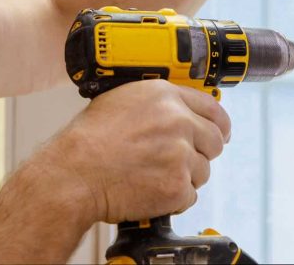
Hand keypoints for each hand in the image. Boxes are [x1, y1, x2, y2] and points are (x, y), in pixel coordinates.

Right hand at [40, 80, 230, 223]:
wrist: (74, 172)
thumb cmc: (90, 138)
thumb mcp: (124, 99)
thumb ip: (159, 102)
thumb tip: (181, 110)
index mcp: (165, 96)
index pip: (213, 107)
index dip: (218, 124)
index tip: (219, 132)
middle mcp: (178, 121)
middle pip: (214, 140)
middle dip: (201, 152)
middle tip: (180, 159)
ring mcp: (180, 154)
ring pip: (203, 170)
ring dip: (184, 175)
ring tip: (153, 174)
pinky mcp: (177, 185)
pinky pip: (190, 195)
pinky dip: (174, 197)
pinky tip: (150, 189)